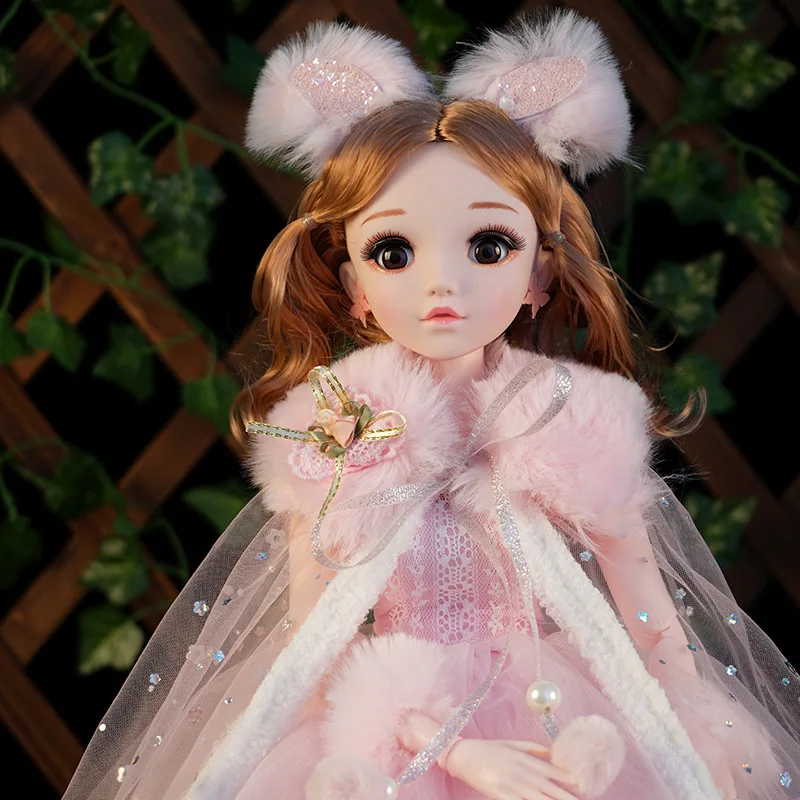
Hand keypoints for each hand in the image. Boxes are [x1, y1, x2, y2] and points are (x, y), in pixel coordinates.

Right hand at [443, 738, 580, 799]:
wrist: (463, 755)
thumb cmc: (488, 749)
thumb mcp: (511, 743)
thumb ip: (533, 749)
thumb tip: (552, 754)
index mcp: (524, 758)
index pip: (551, 770)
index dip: (566, 778)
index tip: (581, 784)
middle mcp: (521, 771)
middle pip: (548, 787)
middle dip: (566, 796)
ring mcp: (512, 785)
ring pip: (538, 798)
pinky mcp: (501, 795)